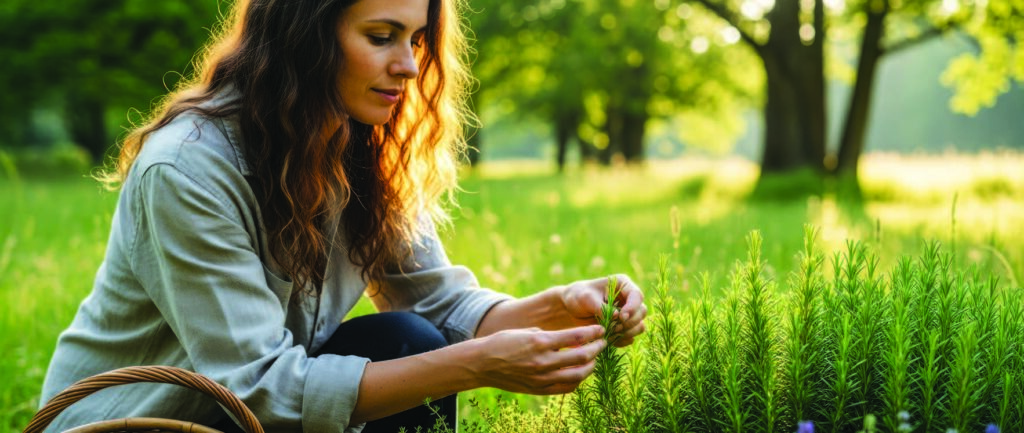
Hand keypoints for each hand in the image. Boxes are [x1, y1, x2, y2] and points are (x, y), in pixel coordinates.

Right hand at [470, 325, 605, 394]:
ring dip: (591, 366)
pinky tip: (579, 372)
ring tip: (594, 358)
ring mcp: (542, 378)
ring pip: (578, 375)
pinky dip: (577, 379)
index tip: (601, 329)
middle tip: (602, 343)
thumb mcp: (528, 332)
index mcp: (540, 342)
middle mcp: (543, 361)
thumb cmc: (504, 342)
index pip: (576, 337)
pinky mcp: (539, 390)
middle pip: (582, 357)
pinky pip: (566, 387)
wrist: (483, 364)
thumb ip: (551, 337)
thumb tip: (573, 339)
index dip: (592, 332)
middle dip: (597, 348)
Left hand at [559, 274, 646, 346]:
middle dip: (629, 322)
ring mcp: (628, 315)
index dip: (632, 307)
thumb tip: (617, 316)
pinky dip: (621, 340)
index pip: (637, 295)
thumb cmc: (578, 297)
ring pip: (639, 326)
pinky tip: (607, 338)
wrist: (571, 310)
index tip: (621, 317)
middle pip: (642, 312)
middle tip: (613, 327)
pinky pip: (630, 338)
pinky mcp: (624, 328)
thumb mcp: (586, 298)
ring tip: (609, 333)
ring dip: (626, 332)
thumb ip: (601, 306)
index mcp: (623, 285)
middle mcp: (629, 299)